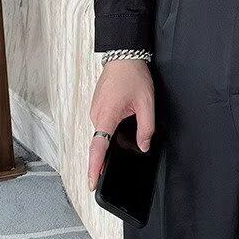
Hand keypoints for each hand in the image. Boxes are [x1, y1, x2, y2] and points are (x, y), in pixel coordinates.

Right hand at [88, 58, 153, 190]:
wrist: (123, 55)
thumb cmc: (133, 75)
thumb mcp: (146, 102)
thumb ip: (146, 127)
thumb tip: (143, 146)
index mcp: (106, 116)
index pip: (98, 148)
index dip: (95, 167)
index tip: (92, 183)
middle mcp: (96, 115)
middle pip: (101, 142)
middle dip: (110, 153)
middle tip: (123, 158)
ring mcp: (94, 110)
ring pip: (103, 132)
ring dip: (112, 137)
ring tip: (127, 130)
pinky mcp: (97, 106)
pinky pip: (103, 123)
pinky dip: (110, 128)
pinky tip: (123, 121)